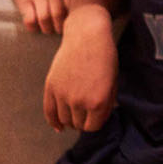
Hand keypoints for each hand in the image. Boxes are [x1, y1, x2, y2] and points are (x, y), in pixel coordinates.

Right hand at [7, 0, 70, 33]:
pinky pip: (30, 20)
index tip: (75, 23)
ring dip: (47, 29)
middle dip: (61, 27)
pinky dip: (33, 27)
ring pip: (45, 19)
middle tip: (62, 30)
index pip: (75, 6)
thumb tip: (91, 11)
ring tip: (49, 29)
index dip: (75, 18)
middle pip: (60, 15)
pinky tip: (36, 26)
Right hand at [43, 6, 116, 131]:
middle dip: (84, 121)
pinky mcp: (51, 87)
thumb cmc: (105, 57)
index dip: (96, 122)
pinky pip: (49, 113)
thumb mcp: (113, 82)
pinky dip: (53, 122)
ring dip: (71, 120)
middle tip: (87, 113)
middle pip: (78, 125)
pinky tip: (59, 127)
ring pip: (64, 120)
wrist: (87, 36)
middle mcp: (79, 101)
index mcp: (98, 102)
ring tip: (76, 114)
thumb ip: (106, 104)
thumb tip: (98, 120)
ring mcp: (63, 95)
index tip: (96, 116)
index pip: (93, 126)